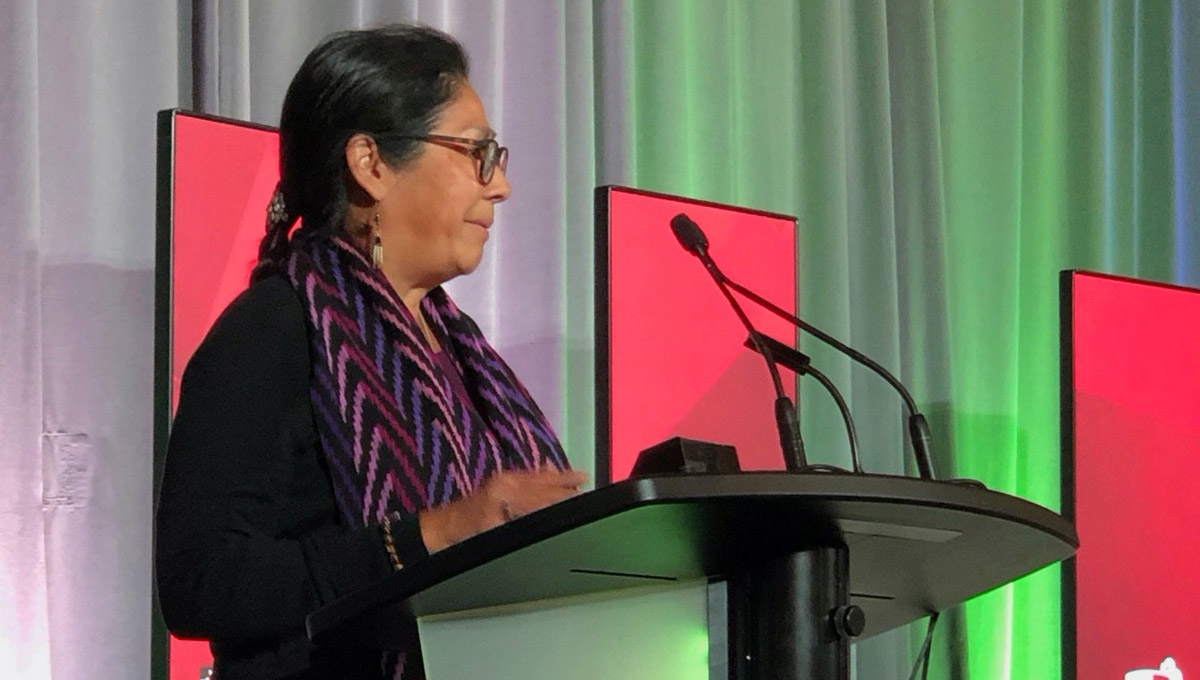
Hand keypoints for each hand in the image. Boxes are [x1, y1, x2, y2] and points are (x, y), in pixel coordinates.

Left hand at [418, 468, 587, 551]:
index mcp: (506, 493)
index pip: (543, 497)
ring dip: (558, 477)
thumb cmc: (463, 539)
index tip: (583, 498)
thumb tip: (546, 518)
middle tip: (588, 484)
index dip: (564, 498)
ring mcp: (500, 480)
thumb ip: (522, 525)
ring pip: (536, 477)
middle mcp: (505, 482)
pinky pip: (525, 475)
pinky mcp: (496, 482)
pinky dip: (541, 473)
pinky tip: (551, 469)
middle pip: (542, 485)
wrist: (437, 531)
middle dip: (566, 485)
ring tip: (580, 476)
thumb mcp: (494, 536)